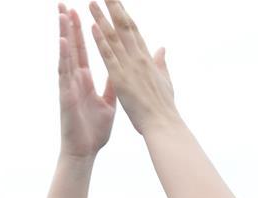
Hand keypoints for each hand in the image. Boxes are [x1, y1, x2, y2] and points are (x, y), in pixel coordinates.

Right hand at [57, 4, 116, 159]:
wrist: (85, 153)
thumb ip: (112, 85)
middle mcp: (74, 80)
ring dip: (64, 35)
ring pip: (66, 56)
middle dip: (69, 25)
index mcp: (86, 80)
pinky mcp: (66, 97)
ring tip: (63, 14)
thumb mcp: (109, 103)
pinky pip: (64, 74)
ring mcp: (68, 87)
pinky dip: (63, 57)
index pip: (84, 49)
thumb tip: (119, 71)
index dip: (83, 30)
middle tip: (65, 4)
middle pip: (72, 47)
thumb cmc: (94, 132)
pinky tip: (62, 41)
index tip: (82, 10)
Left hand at [88, 0, 177, 135]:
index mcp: (147, 59)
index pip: (134, 32)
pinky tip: (93, 27)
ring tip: (92, 2)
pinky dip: (101, 41)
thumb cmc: (163, 107)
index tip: (116, 2)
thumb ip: (161, 63)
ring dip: (103, 18)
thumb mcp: (164, 81)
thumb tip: (161, 48)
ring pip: (114, 37)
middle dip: (115, 8)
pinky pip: (109, 56)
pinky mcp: (121, 79)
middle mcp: (139, 58)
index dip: (125, 15)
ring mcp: (130, 67)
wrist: (162, 124)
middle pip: (125, 27)